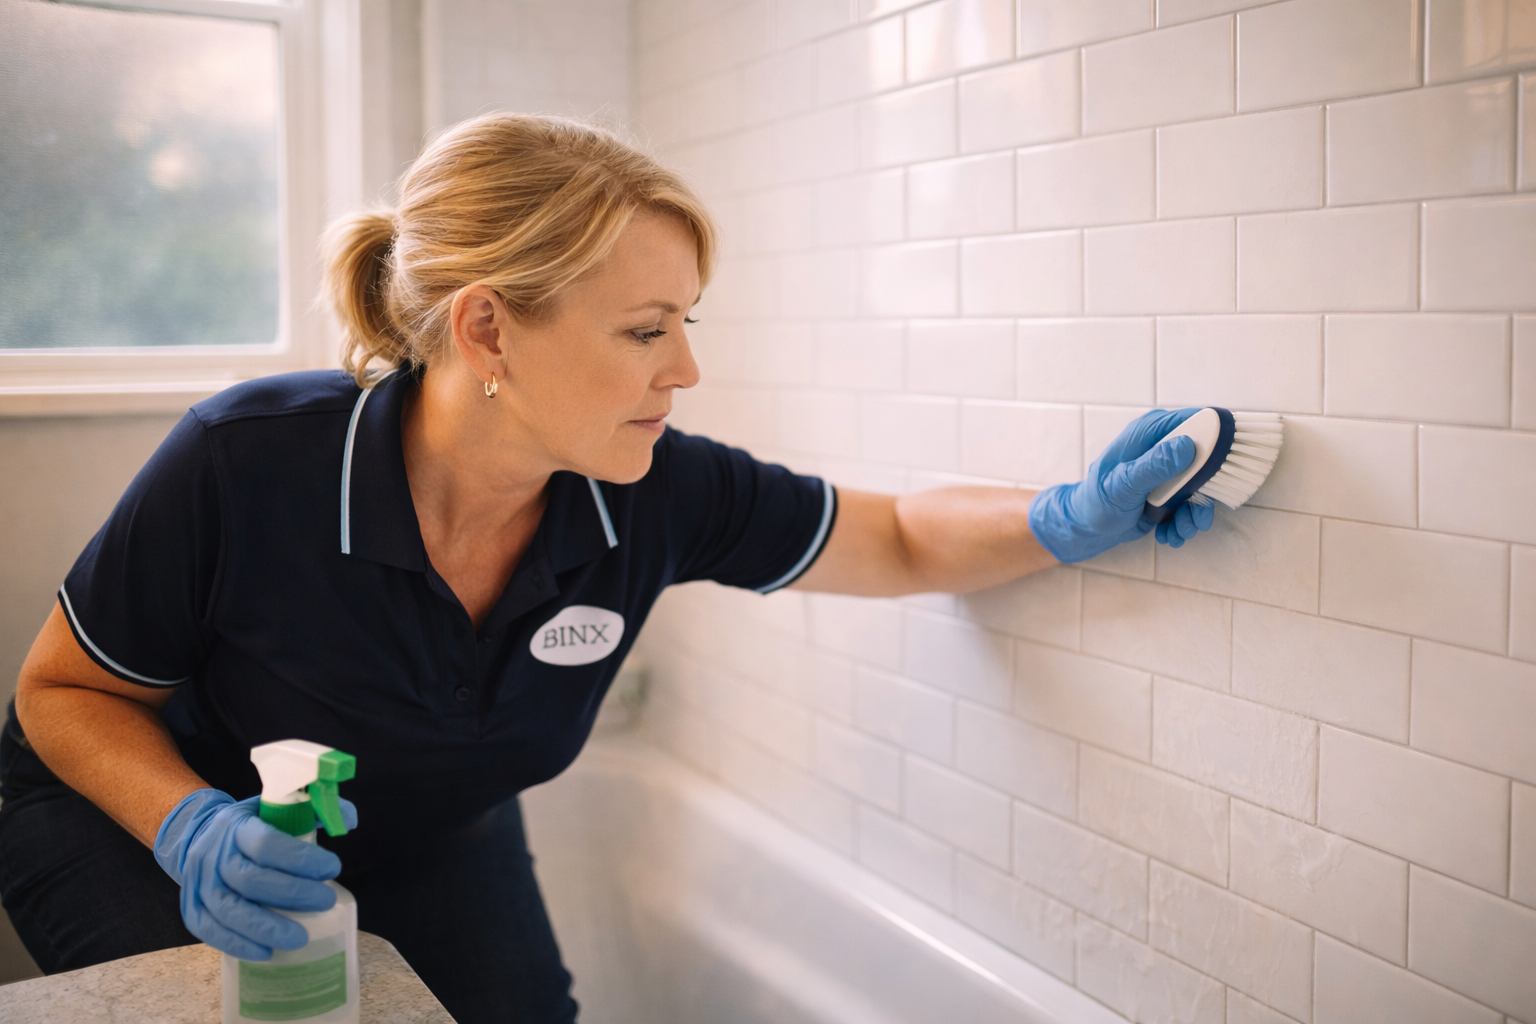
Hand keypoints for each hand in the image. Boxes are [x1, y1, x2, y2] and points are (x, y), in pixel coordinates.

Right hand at [154, 789, 357, 959]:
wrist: (196, 835)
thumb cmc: (249, 826)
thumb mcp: (275, 808)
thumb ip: (312, 812)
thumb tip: (348, 819)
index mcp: (238, 826)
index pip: (268, 843)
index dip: (301, 859)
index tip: (333, 869)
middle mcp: (214, 855)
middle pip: (251, 880)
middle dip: (293, 894)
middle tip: (326, 901)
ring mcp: (199, 883)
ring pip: (229, 911)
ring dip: (267, 928)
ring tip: (301, 939)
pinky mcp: (191, 908)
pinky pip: (210, 931)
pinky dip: (238, 945)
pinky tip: (266, 953)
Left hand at [1027, 408, 1214, 562]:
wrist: (1087, 528)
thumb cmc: (1098, 500)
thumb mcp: (1125, 484)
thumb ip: (1155, 465)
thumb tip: (1187, 445)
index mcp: (1150, 433)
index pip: (1193, 420)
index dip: (1216, 435)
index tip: (1229, 458)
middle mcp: (1162, 448)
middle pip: (1206, 459)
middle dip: (1205, 492)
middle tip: (1196, 514)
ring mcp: (1168, 472)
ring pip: (1201, 488)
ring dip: (1194, 515)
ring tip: (1180, 531)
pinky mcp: (1170, 493)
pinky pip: (1190, 506)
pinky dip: (1184, 524)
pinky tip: (1168, 535)